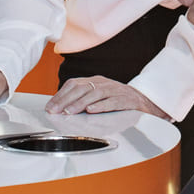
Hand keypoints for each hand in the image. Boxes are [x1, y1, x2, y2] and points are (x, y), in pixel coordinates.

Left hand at [45, 75, 168, 117]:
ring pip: (94, 94)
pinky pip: (112, 101)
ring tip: (70, 112)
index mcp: (95, 81)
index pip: (73, 84)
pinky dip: (101, 106)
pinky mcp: (125, 99)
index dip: (60, 95)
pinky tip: (91, 111)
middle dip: (66, 100)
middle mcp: (103, 83)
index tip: (50, 107)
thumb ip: (82, 99)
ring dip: (80, 103)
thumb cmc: (117, 100)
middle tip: (55, 111)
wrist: (144, 101)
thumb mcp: (98, 96)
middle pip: (81, 88)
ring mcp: (114, 90)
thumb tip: (60, 108)